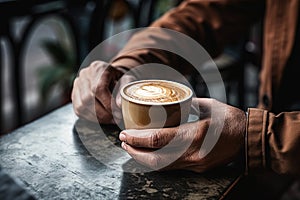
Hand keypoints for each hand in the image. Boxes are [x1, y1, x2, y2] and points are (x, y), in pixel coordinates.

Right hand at [71, 61, 132, 123]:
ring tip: (111, 119)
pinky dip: (92, 118)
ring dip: (98, 117)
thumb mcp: (126, 81)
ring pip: (82, 106)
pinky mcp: (74, 95)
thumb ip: (123, 91)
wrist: (110, 76)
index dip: (108, 104)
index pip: (98, 88)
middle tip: (116, 119)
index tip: (118, 113)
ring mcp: (77, 85)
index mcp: (98, 68)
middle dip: (104, 113)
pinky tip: (102, 119)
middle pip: (88, 98)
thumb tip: (119, 105)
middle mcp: (84, 75)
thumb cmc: (119, 79)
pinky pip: (79, 110)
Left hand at [119, 98, 245, 171]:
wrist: (248, 139)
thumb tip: (174, 101)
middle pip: (155, 160)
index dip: (137, 138)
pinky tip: (150, 155)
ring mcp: (195, 164)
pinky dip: (157, 163)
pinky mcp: (198, 168)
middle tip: (124, 143)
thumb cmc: (229, 119)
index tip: (124, 133)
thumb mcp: (208, 106)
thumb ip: (188, 104)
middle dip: (135, 152)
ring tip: (132, 149)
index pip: (157, 140)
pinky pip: (172, 168)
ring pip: (162, 167)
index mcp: (194, 135)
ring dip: (144, 159)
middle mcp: (192, 153)